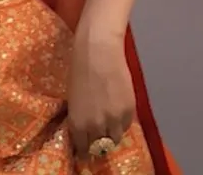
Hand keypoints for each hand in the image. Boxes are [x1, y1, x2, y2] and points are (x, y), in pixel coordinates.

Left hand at [67, 25, 134, 159]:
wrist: (98, 51)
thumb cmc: (79, 68)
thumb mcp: (74, 97)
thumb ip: (80, 117)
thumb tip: (86, 130)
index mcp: (78, 122)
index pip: (82, 148)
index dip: (84, 151)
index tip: (85, 152)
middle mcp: (96, 126)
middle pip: (99, 147)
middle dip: (97, 144)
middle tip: (97, 138)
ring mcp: (114, 120)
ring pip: (115, 139)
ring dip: (111, 135)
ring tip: (108, 125)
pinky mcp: (129, 111)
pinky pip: (126, 126)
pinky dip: (121, 123)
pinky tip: (116, 112)